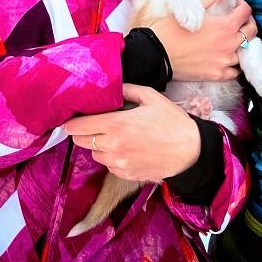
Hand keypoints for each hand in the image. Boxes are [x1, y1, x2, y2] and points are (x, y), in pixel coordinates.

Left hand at [64, 84, 200, 181]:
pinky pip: (109, 166)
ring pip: (95, 155)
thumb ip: (128, 90)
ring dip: (98, 146)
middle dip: (82, 133)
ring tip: (113, 137)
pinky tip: (125, 149)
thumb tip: (113, 86)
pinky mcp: (126, 174)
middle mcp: (114, 146)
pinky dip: (111, 158)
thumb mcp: (152, 98)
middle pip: (81, 142)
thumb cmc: (173, 122)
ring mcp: (119, 163)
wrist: (191, 151)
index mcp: (117, 125)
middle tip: (92, 125)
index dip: (71, 123)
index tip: (70, 120)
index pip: (79, 126)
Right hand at [151, 0, 256, 81]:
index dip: (242, 5)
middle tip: (238, 19)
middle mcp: (229, 44)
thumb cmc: (170, 31)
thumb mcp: (193, 5)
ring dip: (242, 43)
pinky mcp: (217, 75)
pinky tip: (227, 58)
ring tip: (232, 38)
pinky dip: (234, 64)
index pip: (246, 12)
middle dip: (247, 22)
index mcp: (225, 26)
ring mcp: (224, 61)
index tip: (235, 5)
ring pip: (245, 52)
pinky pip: (235, 71)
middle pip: (251, 32)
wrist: (155, 55)